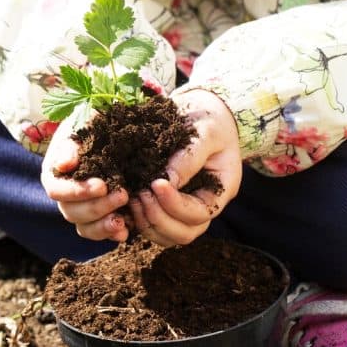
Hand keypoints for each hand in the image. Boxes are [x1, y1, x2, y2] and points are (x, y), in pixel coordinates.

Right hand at [40, 115, 129, 241]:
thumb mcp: (85, 122)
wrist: (114, 130)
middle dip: (97, 207)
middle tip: (123, 194)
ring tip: (122, 219)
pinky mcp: (99, 217)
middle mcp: (65, 195)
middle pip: (71, 212)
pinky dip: (111, 234)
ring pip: (83, 227)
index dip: (76, 192)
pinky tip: (126, 231)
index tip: (101, 186)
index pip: (56, 190)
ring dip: (103, 225)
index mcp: (55, 172)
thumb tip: (64, 165)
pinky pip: (99, 232)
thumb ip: (73, 143)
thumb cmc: (96, 122)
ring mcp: (81, 208)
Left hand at [130, 89, 241, 246]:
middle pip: (185, 233)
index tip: (155, 183)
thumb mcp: (205, 131)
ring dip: (146, 223)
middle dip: (159, 219)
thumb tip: (166, 182)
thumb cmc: (208, 118)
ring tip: (132, 199)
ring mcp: (185, 207)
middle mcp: (204, 204)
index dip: (175, 205)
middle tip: (140, 195)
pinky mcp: (167, 203)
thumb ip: (189, 156)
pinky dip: (138, 220)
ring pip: (167, 236)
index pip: (200, 213)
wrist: (200, 110)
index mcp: (221, 190)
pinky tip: (126, 201)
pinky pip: (153, 225)